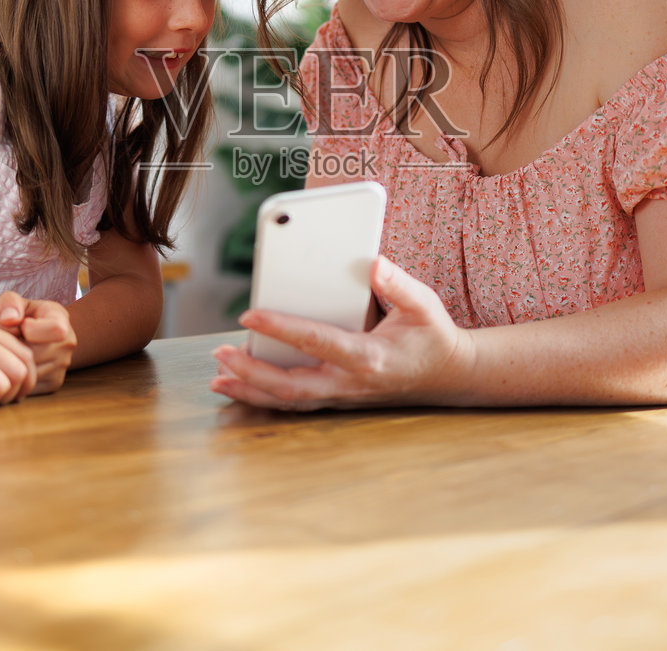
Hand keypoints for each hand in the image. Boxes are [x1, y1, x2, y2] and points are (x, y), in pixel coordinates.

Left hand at [0, 292, 77, 395]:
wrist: (34, 335)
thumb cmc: (21, 317)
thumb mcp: (14, 303)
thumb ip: (9, 303)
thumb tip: (9, 319)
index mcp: (61, 318)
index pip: (56, 329)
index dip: (31, 329)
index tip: (21, 326)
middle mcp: (67, 344)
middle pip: (38, 355)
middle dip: (16, 351)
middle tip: (8, 343)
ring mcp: (63, 366)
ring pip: (32, 373)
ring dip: (14, 366)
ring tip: (9, 353)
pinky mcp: (54, 383)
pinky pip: (30, 387)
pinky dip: (17, 379)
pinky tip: (12, 366)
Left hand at [210, 256, 475, 410]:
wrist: (448, 377)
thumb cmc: (432, 336)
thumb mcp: (424, 306)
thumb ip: (399, 284)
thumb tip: (373, 262)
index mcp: (369, 357)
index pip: (316, 342)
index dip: (280, 328)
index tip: (249, 314)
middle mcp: (351, 383)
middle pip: (292, 385)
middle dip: (253, 371)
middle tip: (220, 354)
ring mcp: (343, 396)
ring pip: (289, 400)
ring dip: (251, 389)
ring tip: (218, 376)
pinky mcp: (337, 399)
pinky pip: (294, 402)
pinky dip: (263, 397)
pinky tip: (238, 386)